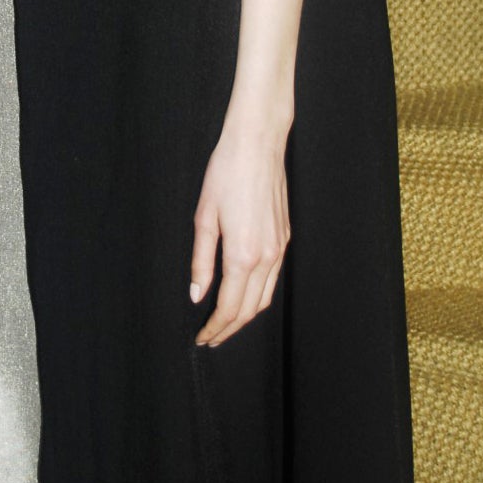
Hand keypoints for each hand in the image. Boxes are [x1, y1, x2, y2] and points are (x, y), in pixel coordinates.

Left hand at [190, 114, 290, 346]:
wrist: (258, 144)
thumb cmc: (226, 174)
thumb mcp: (204, 217)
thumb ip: (201, 260)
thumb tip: (197, 294)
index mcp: (242, 254)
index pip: (230, 307)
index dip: (215, 328)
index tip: (202, 338)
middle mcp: (266, 256)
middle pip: (251, 309)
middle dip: (230, 329)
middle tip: (211, 338)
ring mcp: (280, 248)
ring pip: (266, 297)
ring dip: (246, 315)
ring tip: (226, 323)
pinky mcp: (285, 238)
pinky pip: (274, 278)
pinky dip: (259, 295)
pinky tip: (244, 293)